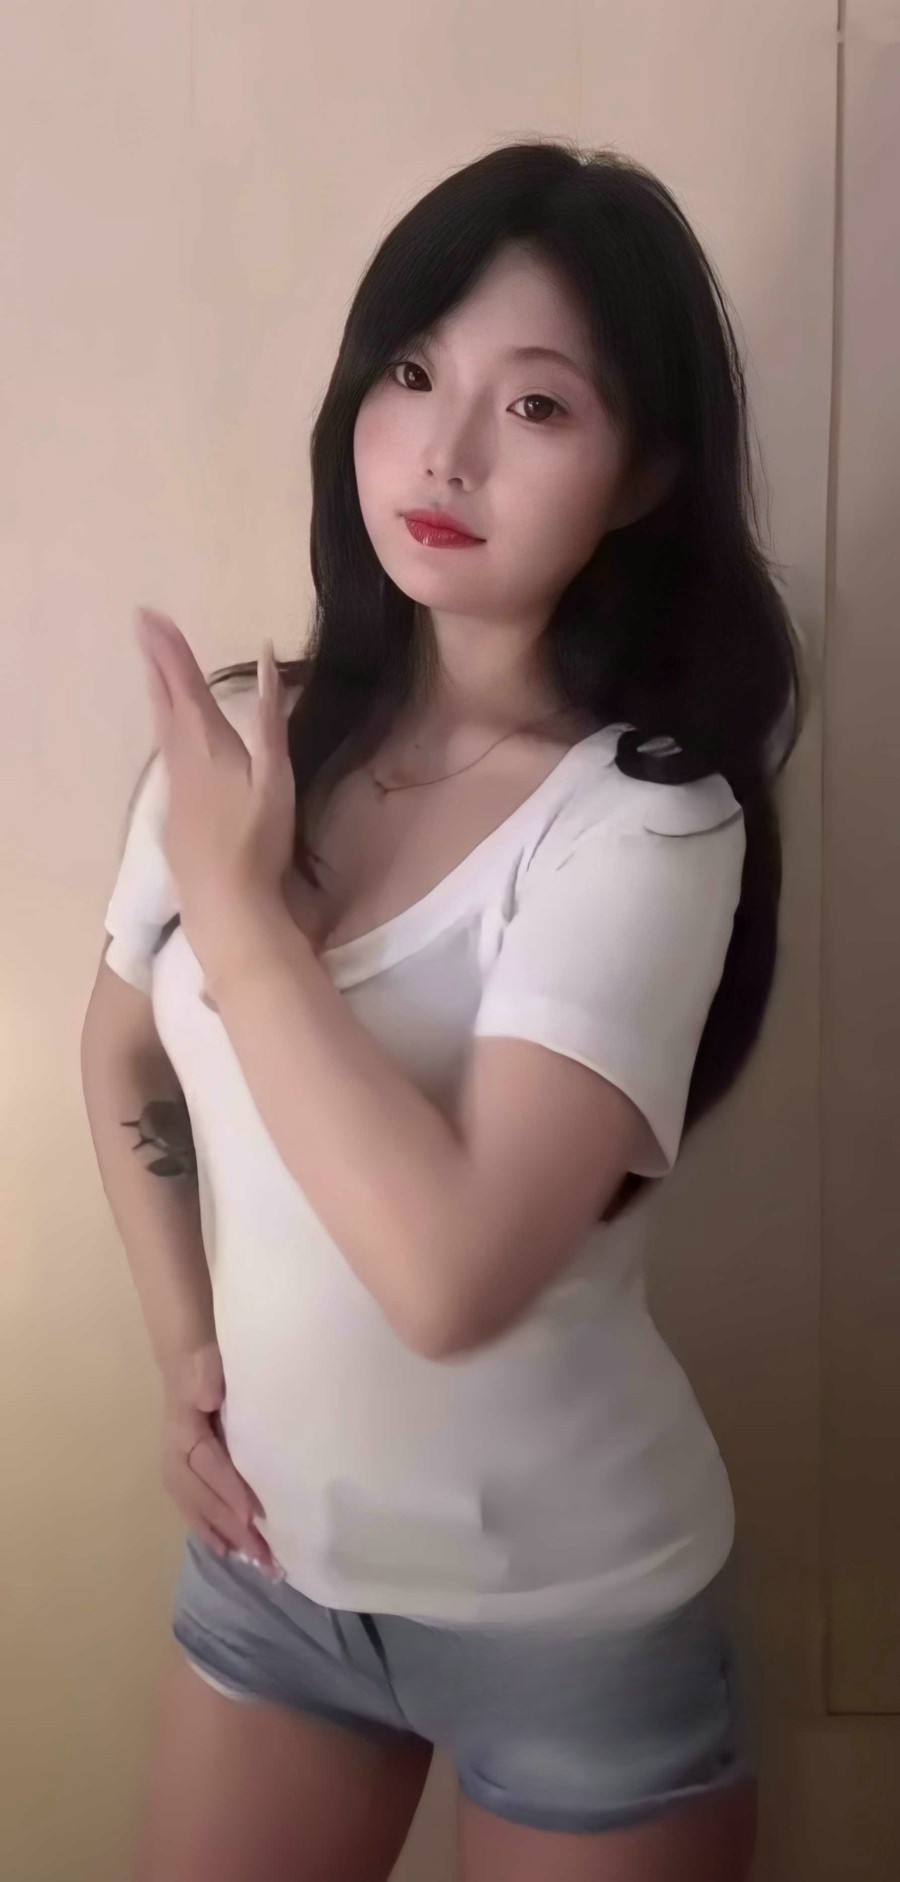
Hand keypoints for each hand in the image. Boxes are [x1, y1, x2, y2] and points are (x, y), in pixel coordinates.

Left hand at [133, 607, 295, 979]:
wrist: (225, 900)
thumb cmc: (258, 838)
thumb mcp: (276, 775)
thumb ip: (272, 716)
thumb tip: (267, 659)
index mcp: (207, 743)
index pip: (185, 684)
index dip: (170, 650)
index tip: (151, 616)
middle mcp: (182, 758)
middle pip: (166, 702)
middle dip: (157, 663)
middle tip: (144, 630)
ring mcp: (175, 788)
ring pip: (162, 730)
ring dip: (159, 696)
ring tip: (154, 673)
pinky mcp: (175, 814)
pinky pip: (167, 758)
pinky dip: (166, 732)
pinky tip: (171, 741)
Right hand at [161, 1341, 283, 1579]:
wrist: (186, 1360)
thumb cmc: (204, 1366)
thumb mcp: (208, 1371)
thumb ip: (207, 1384)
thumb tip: (209, 1399)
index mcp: (184, 1429)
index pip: (209, 1464)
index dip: (229, 1490)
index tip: (252, 1515)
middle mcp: (175, 1452)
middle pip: (201, 1495)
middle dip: (230, 1526)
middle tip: (261, 1552)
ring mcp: (176, 1464)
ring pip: (194, 1507)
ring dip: (219, 1533)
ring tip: (243, 1558)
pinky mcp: (183, 1472)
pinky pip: (191, 1506)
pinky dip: (206, 1528)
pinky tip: (223, 1546)